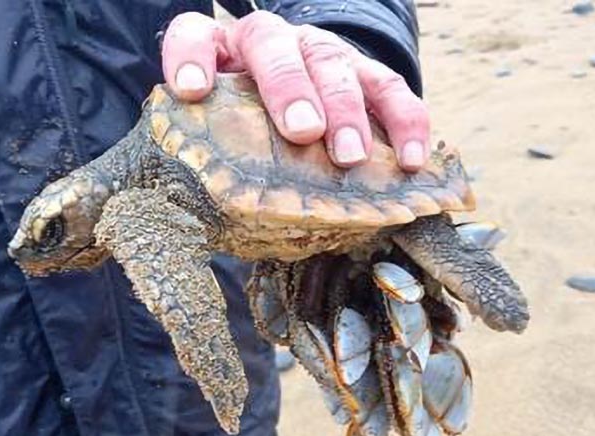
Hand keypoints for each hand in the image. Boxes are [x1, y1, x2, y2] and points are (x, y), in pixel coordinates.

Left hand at [161, 11, 429, 170]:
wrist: (297, 112)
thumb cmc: (243, 138)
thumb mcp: (215, 145)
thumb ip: (198, 171)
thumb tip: (183, 242)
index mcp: (218, 54)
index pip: (195, 36)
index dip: (190, 58)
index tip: (190, 92)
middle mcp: (269, 43)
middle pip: (271, 43)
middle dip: (287, 88)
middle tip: (301, 131)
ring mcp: (319, 53)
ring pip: (332, 63)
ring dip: (344, 109)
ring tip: (349, 157)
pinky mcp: (365, 73)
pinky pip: (390, 88)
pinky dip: (405, 122)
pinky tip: (411, 161)